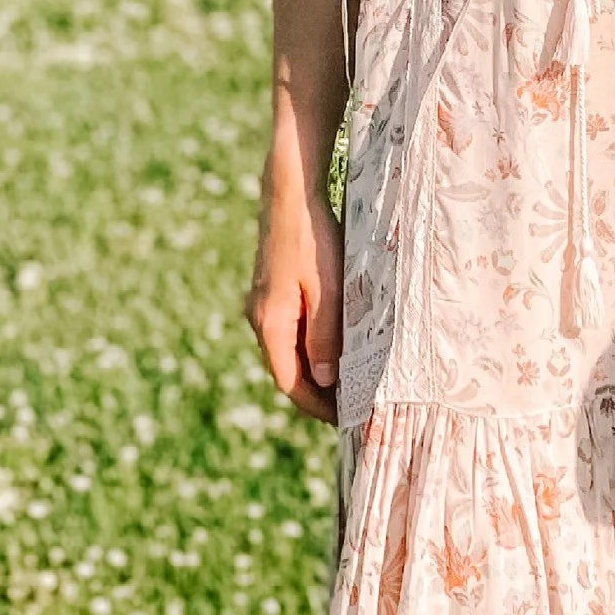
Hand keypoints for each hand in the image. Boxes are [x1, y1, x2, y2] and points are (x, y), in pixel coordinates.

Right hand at [247, 160, 342, 422]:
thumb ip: (325, 334)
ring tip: (351, 385)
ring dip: (316, 373)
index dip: (317, 407)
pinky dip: (311, 349)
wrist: (290, 193)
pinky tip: (335, 351)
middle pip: (288, 372)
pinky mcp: (273, 294)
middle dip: (319, 395)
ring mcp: (264, 306)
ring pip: (289, 354)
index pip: (290, 384)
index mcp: (270, 323)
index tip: (347, 420)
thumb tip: (324, 382)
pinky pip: (290, 334)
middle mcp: (260, 319)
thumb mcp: (327, 287)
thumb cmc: (311, 237)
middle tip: (354, 409)